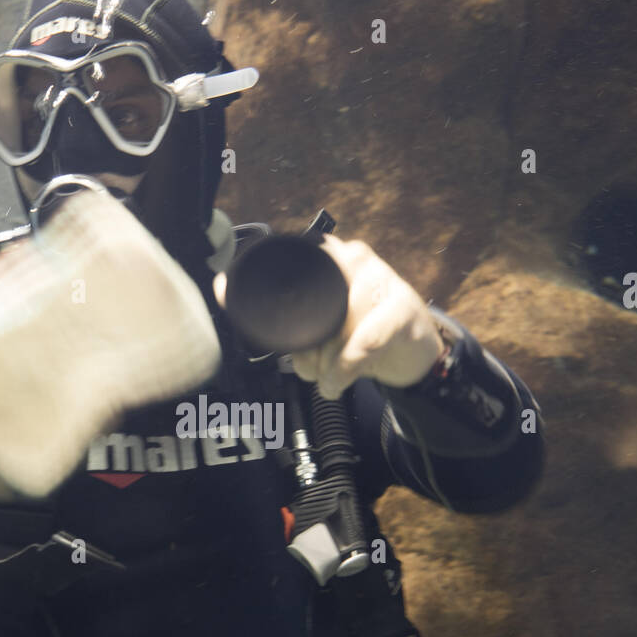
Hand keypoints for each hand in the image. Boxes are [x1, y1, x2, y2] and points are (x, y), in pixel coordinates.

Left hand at [214, 234, 443, 398]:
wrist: (415, 353)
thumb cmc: (360, 333)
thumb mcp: (317, 320)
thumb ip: (277, 307)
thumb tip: (222, 286)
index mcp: (330, 254)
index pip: (290, 265)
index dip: (270, 296)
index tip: (261, 321)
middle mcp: (354, 259)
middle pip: (311, 307)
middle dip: (304, 348)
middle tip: (307, 367)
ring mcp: (381, 281)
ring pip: (334, 328)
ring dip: (324, 364)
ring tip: (328, 377)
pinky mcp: (402, 310)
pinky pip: (363, 342)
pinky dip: (345, 369)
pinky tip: (338, 382)